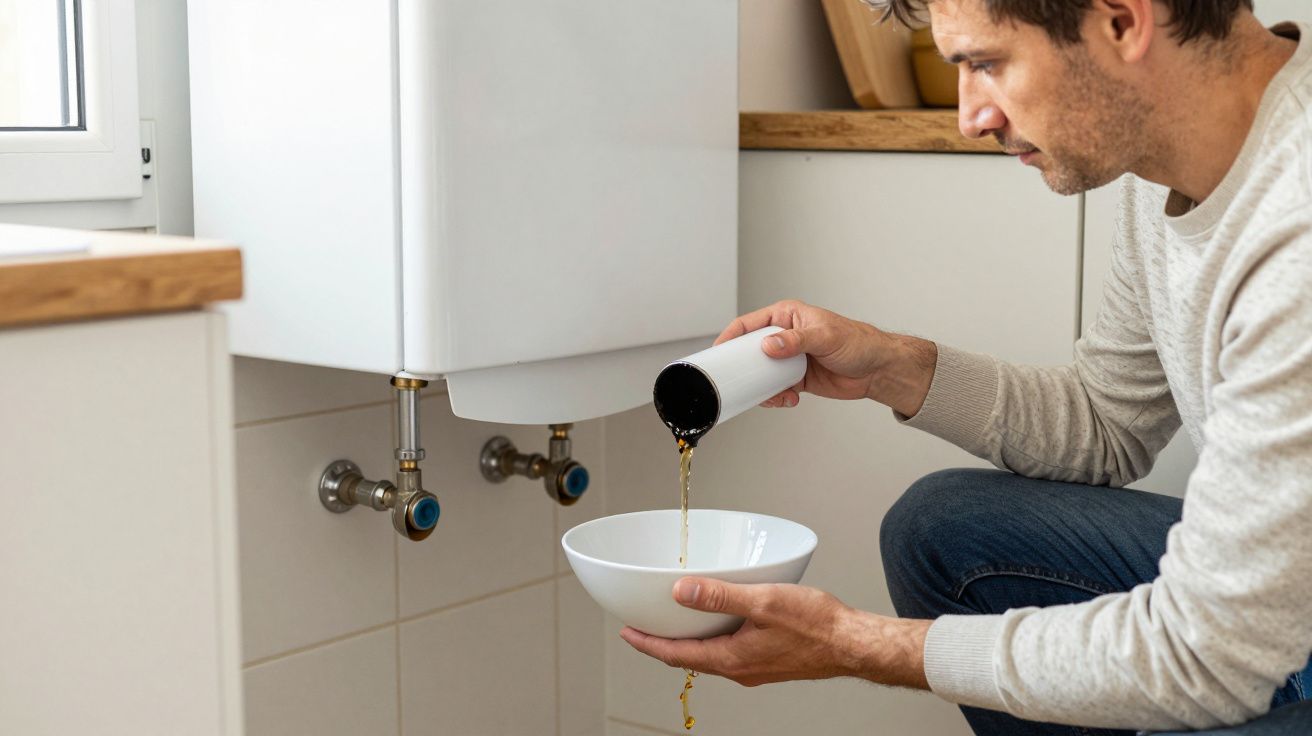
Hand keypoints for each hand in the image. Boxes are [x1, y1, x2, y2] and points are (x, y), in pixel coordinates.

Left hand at [618, 576, 930, 689]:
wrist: (852, 643)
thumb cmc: (817, 626)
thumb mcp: (763, 602)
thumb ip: (720, 597)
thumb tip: (682, 592)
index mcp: (732, 658)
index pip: (676, 654)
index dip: (647, 643)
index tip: (627, 632)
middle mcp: (740, 668)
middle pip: (689, 657)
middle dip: (662, 642)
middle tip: (642, 627)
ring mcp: (754, 666)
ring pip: (709, 654)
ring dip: (688, 640)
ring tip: (674, 622)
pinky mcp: (767, 659)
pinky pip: (729, 650)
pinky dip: (713, 637)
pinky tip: (719, 620)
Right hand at [715, 300, 935, 416]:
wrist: (878, 369)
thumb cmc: (858, 343)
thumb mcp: (825, 337)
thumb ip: (795, 341)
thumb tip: (769, 345)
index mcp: (787, 316)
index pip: (749, 324)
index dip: (731, 337)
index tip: (719, 351)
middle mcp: (785, 336)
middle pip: (751, 351)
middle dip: (746, 368)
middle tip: (741, 380)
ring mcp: (790, 358)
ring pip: (761, 374)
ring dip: (762, 387)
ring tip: (775, 395)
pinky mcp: (796, 378)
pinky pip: (776, 388)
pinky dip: (777, 397)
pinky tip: (790, 399)